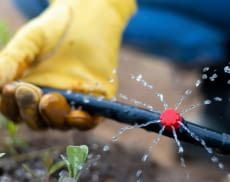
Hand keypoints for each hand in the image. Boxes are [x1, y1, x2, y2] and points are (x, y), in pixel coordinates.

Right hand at [0, 0, 135, 129]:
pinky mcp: (95, 101)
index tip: (11, 88)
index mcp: (31, 92)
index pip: (16, 110)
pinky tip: (76, 115)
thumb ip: (11, 63)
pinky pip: (90, 120)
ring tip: (49, 99)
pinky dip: (83, 121)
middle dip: (30, 110)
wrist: (86, 22)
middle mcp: (50, 102)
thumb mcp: (29, 43)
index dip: (11, 105)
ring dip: (53, 117)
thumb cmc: (54, 32)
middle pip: (37, 121)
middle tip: (29, 91)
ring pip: (61, 123)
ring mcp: (73, 103)